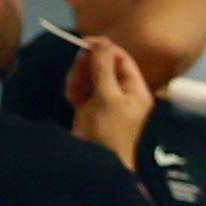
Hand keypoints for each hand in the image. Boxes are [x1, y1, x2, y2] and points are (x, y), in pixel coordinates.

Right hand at [70, 28, 157, 164]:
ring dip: (78, 78)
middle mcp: (122, 93)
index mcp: (135, 90)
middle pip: (103, 66)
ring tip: (73, 90)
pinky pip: (80, 89)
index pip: (122, 59)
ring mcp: (105, 101)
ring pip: (89, 76)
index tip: (85, 42)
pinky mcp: (89, 108)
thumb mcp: (107, 97)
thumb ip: (103, 68)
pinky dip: (74, 90)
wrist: (95, 162)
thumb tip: (101, 42)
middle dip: (88, 66)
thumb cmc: (107, 130)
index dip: (105, 48)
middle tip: (77, 71)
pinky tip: (71, 97)